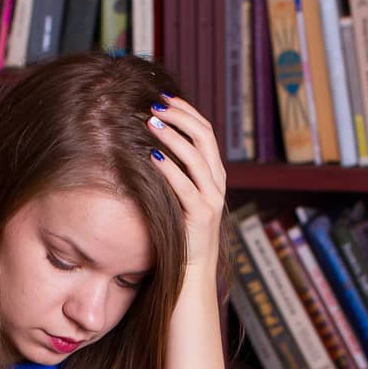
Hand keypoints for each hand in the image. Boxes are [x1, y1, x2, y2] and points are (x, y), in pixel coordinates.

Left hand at [147, 93, 226, 275]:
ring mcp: (211, 199)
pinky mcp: (200, 215)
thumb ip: (176, 172)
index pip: (205, 131)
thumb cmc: (181, 231)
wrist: (192, 270)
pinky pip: (184, 186)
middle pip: (204, 136)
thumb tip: (152, 143)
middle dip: (179, 116)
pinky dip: (168, 169)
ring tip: (150, 123)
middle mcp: (217, 182)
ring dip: (171, 136)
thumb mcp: (181, 195)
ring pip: (196, 157)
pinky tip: (151, 156)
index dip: (186, 111)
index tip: (165, 98)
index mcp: (215, 174)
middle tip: (154, 105)